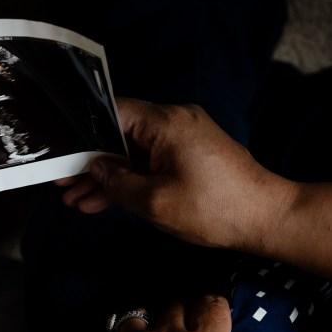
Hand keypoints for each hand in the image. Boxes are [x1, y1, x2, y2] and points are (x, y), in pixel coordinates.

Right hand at [58, 98, 294, 250]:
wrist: (268, 218)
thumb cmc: (216, 209)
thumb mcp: (155, 202)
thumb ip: (117, 184)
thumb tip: (95, 171)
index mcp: (166, 123)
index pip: (112, 112)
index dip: (83, 134)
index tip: (63, 156)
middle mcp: (176, 122)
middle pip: (120, 134)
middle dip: (91, 163)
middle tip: (64, 185)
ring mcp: (185, 139)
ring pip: (133, 153)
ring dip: (109, 177)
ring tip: (79, 201)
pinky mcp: (191, 155)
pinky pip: (151, 162)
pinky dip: (131, 179)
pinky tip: (106, 200)